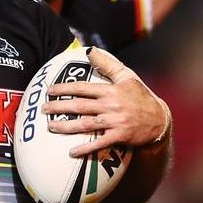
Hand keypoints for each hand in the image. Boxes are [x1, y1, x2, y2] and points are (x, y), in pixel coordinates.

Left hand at [42, 47, 169, 156]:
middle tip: (43, 109)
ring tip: (51, 127)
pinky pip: (99, 143)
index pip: (82, 88)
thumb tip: (89, 50)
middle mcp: (110, 105)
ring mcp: (114, 122)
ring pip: (85, 124)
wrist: (159, 119)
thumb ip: (107, 63)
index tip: (49, 90)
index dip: (64, 88)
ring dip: (66, 126)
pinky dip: (85, 148)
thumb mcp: (126, 76)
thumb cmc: (140, 96)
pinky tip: (71, 152)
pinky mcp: (119, 136)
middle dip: (59, 107)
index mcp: (109, 90)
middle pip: (79, 106)